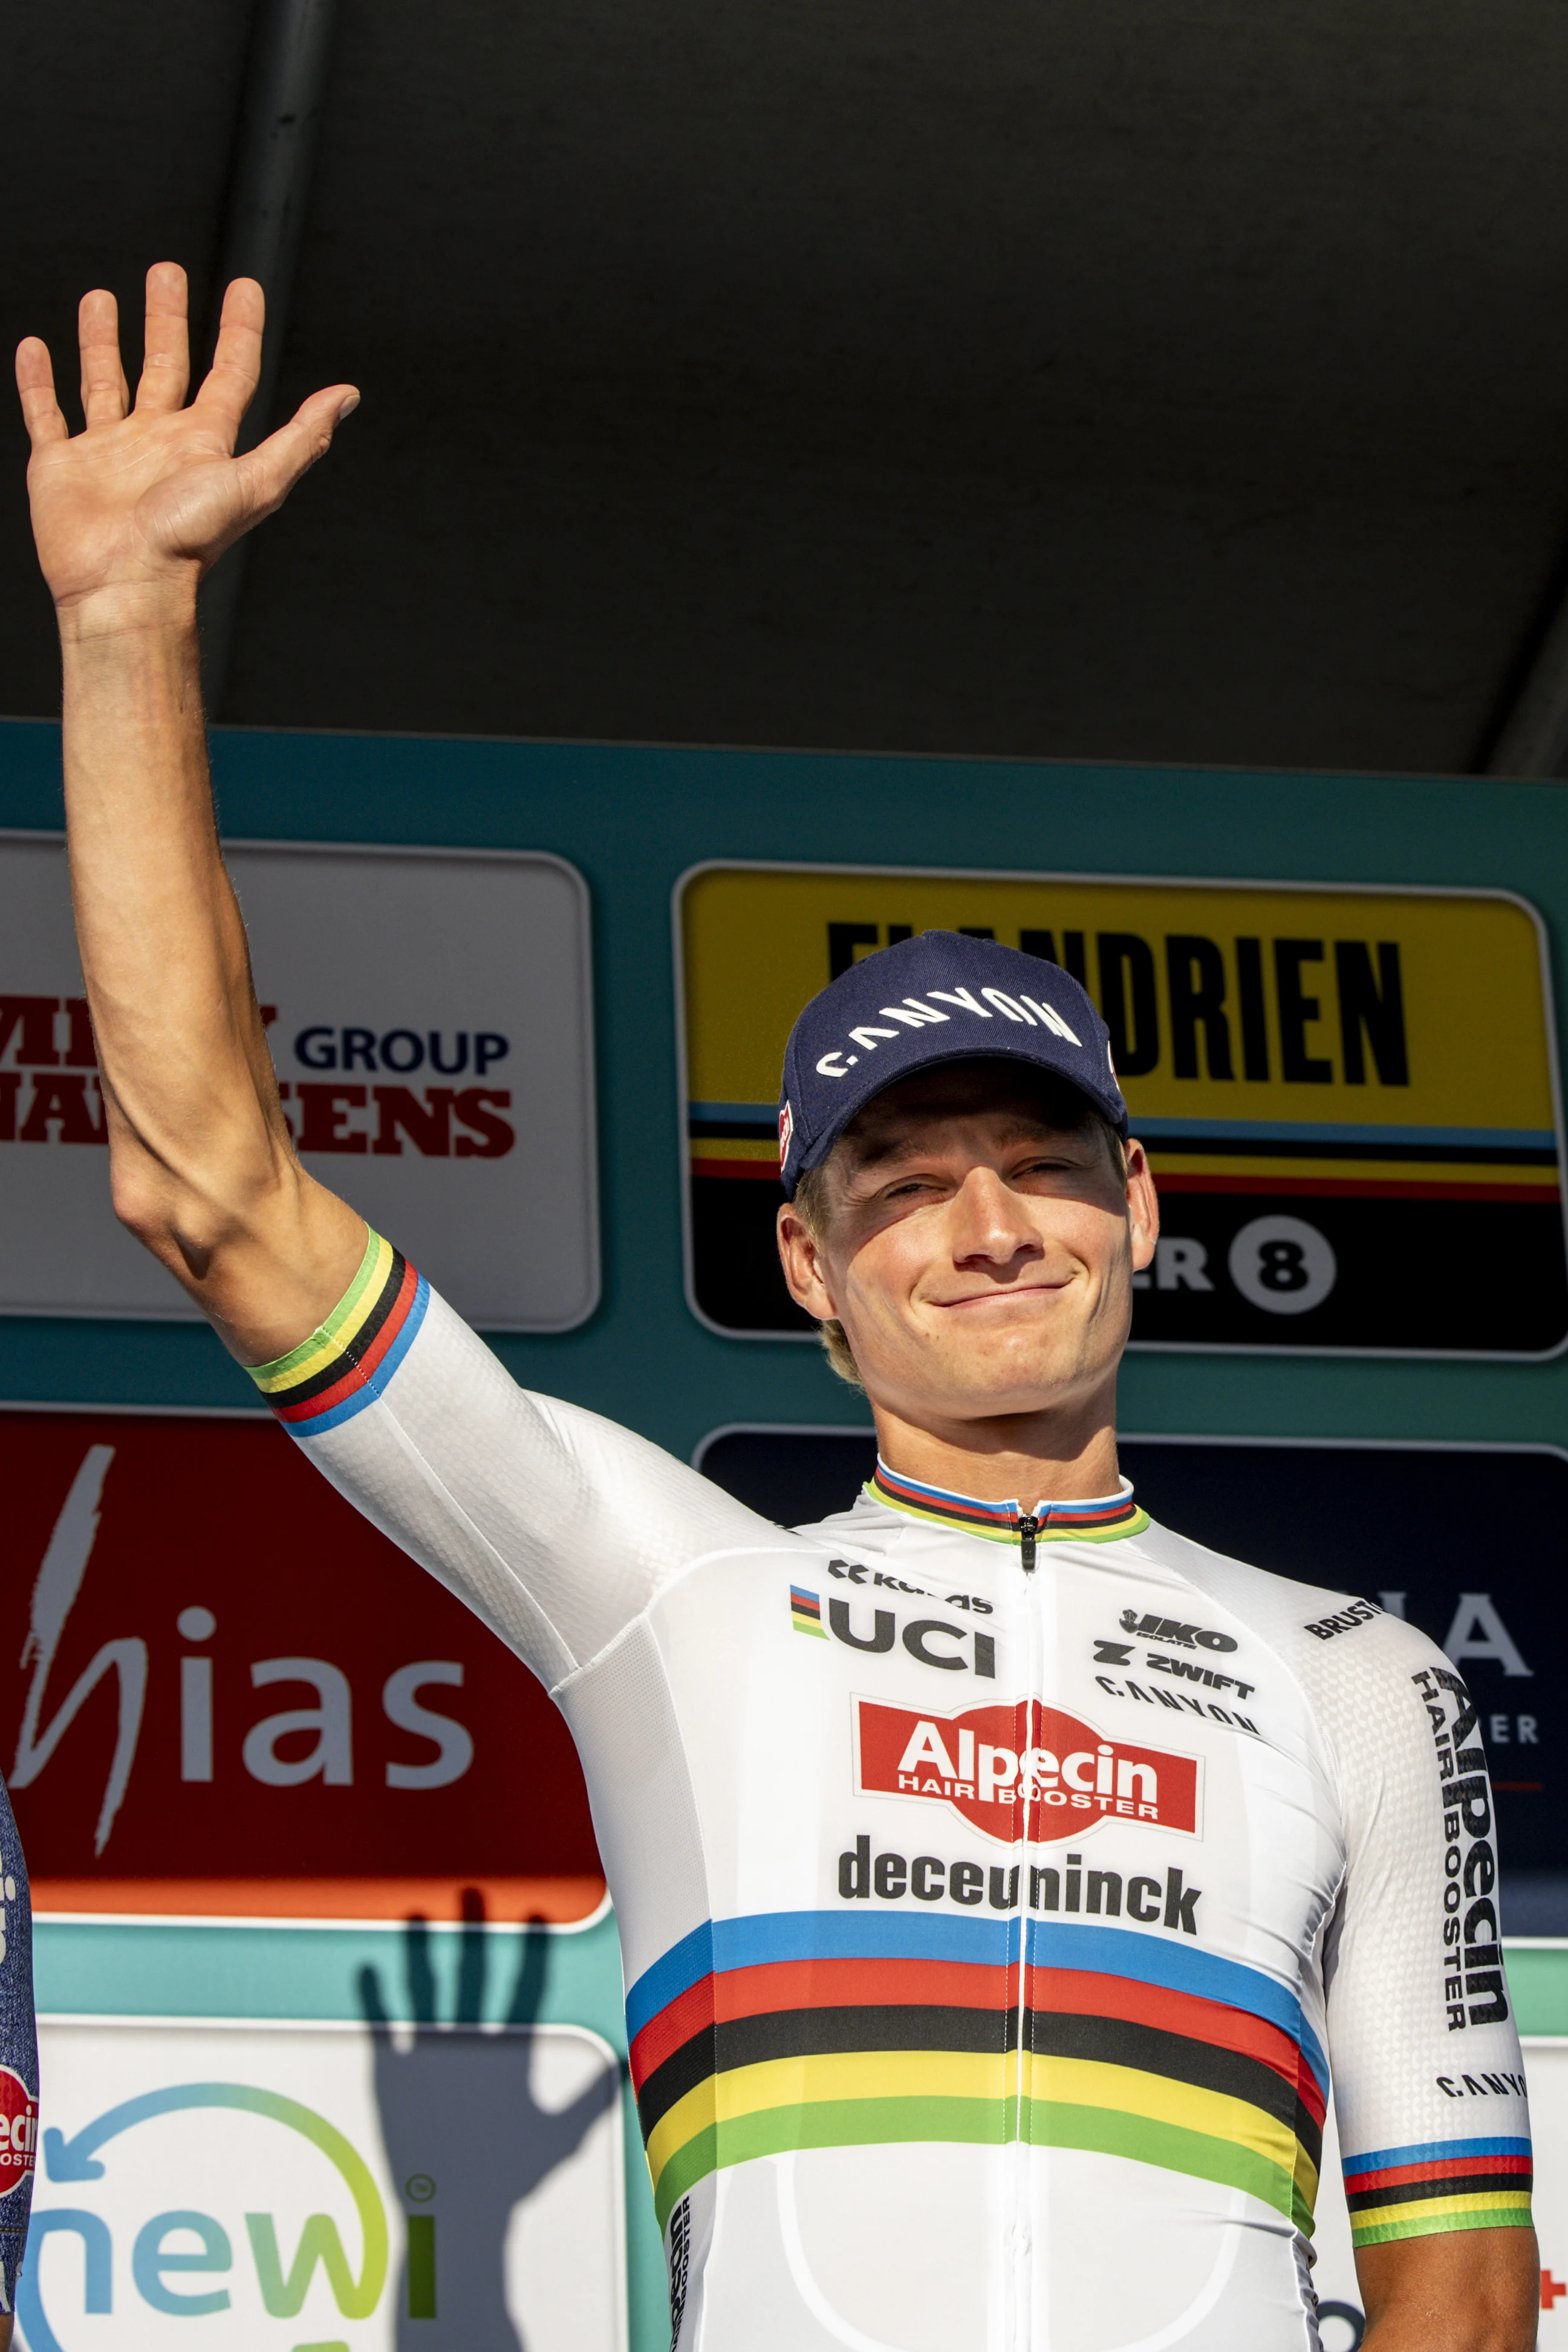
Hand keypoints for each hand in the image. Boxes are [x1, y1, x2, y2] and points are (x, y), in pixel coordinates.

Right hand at [15, 261, 356, 633]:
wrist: (124, 585)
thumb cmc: (187, 543)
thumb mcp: (256, 482)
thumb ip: (301, 438)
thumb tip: (347, 397)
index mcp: (202, 443)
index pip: (229, 373)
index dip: (239, 330)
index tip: (244, 287)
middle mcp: (157, 442)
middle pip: (164, 366)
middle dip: (166, 319)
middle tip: (167, 273)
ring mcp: (108, 453)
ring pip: (105, 381)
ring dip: (103, 341)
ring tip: (102, 298)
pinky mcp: (62, 466)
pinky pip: (46, 413)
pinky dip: (37, 381)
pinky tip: (36, 347)